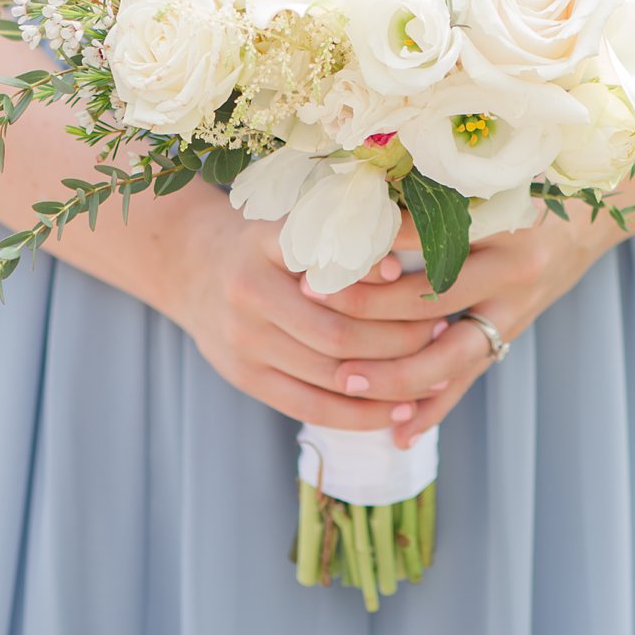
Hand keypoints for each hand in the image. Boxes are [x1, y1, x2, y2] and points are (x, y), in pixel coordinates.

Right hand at [146, 179, 446, 430]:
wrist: (193, 267)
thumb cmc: (267, 240)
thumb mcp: (294, 219)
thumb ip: (340, 232)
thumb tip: (402, 263)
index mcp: (266, 243)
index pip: (332, 267)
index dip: (381, 281)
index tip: (424, 286)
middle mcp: (249, 291)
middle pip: (339, 332)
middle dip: (399, 339)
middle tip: (441, 331)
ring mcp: (243, 341)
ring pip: (331, 375)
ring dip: (390, 380)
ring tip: (434, 373)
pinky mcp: (246, 378)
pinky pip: (312, 407)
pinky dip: (362, 415)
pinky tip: (400, 411)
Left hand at [306, 205, 615, 448]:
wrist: (580, 227)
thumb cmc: (516, 194)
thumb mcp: (479, 185)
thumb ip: (426, 195)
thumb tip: (350, 204)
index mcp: (500, 219)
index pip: (426, 233)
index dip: (376, 242)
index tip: (325, 246)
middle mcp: (512, 267)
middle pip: (432, 296)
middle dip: (369, 307)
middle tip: (315, 306)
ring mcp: (514, 310)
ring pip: (451, 354)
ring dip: (396, 374)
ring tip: (345, 381)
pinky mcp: (510, 338)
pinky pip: (468, 380)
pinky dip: (434, 408)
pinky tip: (399, 432)